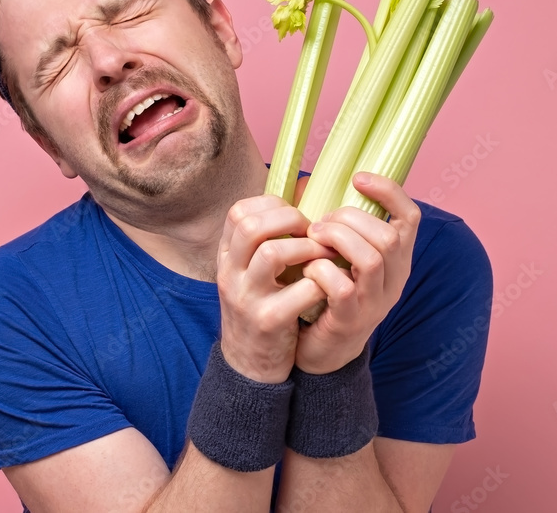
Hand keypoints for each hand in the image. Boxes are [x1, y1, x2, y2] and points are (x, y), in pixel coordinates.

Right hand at [217, 194, 330, 382]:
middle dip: (290, 220)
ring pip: (272, 252)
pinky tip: (328, 286)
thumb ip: (268, 238)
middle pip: (251, 226)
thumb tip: (303, 189)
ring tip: (323, 256)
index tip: (296, 217)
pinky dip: (321, 282)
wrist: (249, 366)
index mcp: (227, 257)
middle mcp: (231, 274)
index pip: (239, 212)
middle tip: (313, 232)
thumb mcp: (251, 272)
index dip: (272, 206)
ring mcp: (247, 298)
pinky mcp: (269, 322)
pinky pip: (300, 291)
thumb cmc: (261, 308)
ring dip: (307, 248)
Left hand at [296, 172, 420, 373]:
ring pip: (372, 258)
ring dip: (337, 239)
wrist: (321, 350)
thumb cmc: (326, 293)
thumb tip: (306, 183)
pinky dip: (321, 270)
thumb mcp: (339, 256)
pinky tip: (308, 269)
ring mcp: (375, 303)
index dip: (390, 191)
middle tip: (320, 224)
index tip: (358, 178)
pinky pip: (344, 287)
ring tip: (313, 239)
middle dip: (350, 219)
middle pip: (389, 235)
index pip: (410, 217)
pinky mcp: (351, 320)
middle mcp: (394, 280)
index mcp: (396, 260)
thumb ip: (333, 223)